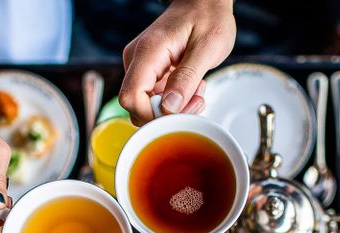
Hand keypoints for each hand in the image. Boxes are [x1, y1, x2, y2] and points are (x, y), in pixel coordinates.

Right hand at [119, 0, 235, 124]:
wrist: (206, 3)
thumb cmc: (208, 17)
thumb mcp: (207, 48)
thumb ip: (187, 78)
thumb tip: (169, 107)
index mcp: (148, 52)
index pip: (131, 97)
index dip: (152, 115)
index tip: (179, 115)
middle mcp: (137, 60)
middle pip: (137, 106)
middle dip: (168, 114)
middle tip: (196, 101)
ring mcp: (141, 67)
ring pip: (147, 106)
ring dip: (175, 108)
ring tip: (197, 90)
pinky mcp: (149, 73)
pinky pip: (155, 98)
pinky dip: (175, 101)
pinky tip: (191, 87)